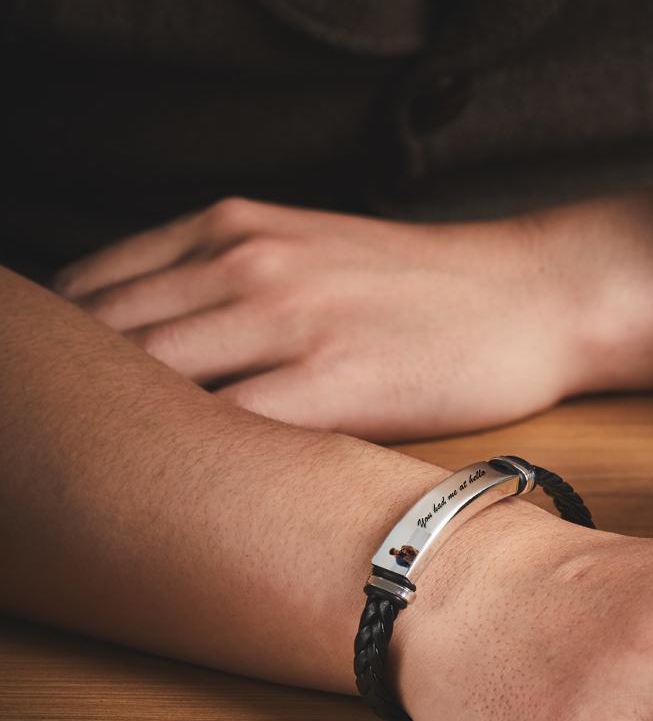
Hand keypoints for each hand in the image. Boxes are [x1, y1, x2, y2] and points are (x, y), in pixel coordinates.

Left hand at [52, 196, 652, 439]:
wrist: (530, 292)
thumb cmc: (422, 285)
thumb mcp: (308, 247)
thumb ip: (223, 280)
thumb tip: (152, 345)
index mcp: (231, 226)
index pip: (88, 289)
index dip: (55, 355)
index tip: (53, 404)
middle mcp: (245, 261)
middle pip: (101, 338)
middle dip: (68, 400)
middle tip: (62, 455)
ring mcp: (286, 319)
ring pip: (147, 381)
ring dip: (117, 437)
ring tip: (104, 486)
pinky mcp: (333, 381)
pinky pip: (222, 429)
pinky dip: (187, 462)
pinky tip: (184, 493)